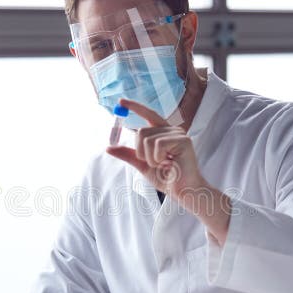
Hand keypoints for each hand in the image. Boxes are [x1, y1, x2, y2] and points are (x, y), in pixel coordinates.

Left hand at [106, 98, 231, 244]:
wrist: (182, 191)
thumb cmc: (167, 179)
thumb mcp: (142, 165)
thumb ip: (128, 154)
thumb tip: (108, 147)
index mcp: (162, 133)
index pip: (147, 114)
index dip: (134, 106)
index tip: (120, 101)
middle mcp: (170, 130)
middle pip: (140, 132)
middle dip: (141, 152)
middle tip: (156, 164)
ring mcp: (178, 134)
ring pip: (147, 139)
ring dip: (150, 158)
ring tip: (165, 165)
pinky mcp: (183, 140)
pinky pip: (157, 145)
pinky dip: (158, 158)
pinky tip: (170, 164)